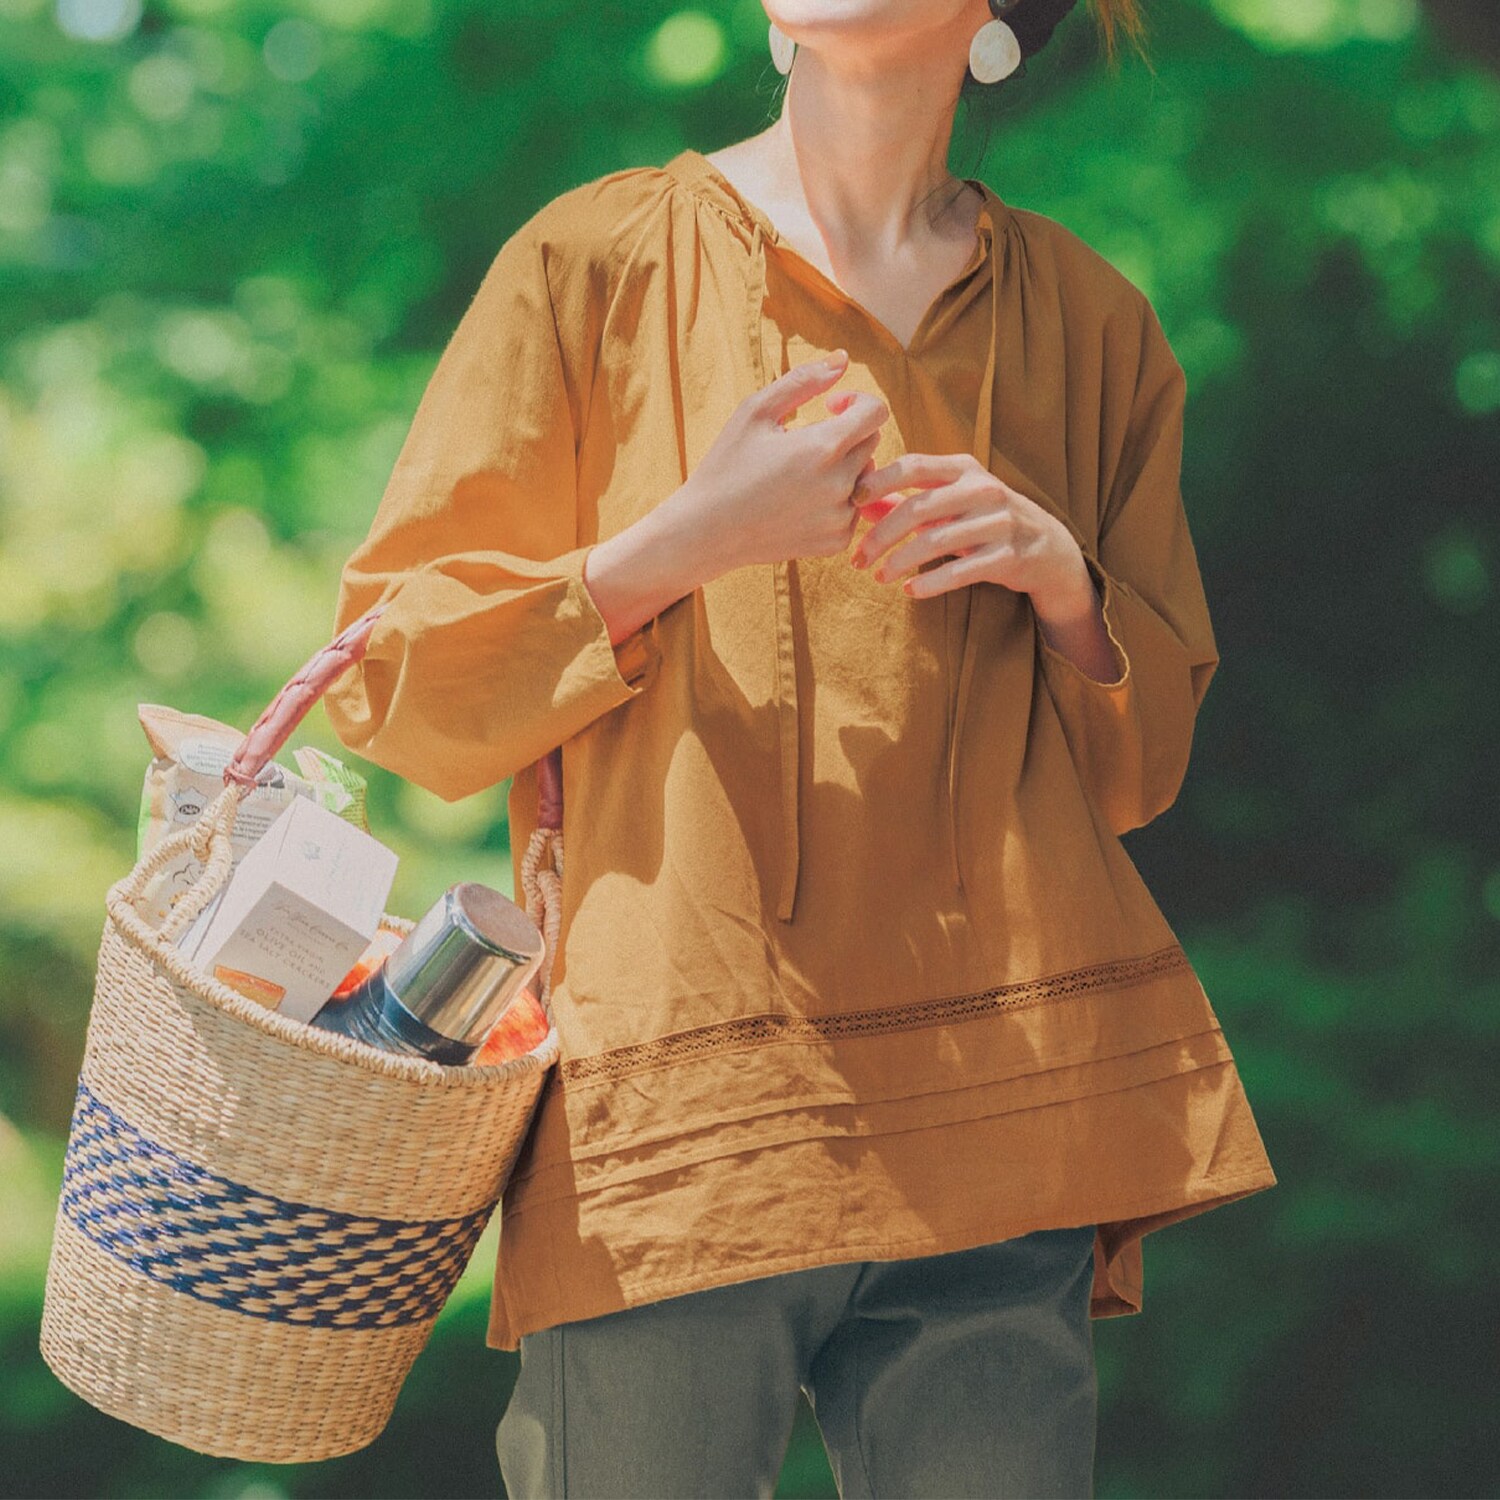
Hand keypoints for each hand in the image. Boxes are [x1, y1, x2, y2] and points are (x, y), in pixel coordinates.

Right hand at [674, 349, 888, 574]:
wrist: (706, 531)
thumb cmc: (727, 464)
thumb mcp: (755, 412)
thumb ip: (803, 381)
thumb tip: (843, 359)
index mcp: (823, 446)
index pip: (875, 412)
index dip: (856, 402)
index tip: (830, 408)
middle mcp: (840, 484)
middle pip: (871, 443)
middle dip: (847, 435)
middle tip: (806, 442)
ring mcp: (839, 517)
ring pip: (865, 478)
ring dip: (843, 469)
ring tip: (801, 474)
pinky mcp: (835, 542)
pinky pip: (854, 510)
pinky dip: (836, 502)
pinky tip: (800, 502)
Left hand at [848, 451, 1091, 615]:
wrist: (1048, 548)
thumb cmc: (985, 520)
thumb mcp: (951, 502)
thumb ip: (907, 501)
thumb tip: (859, 505)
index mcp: (964, 469)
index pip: (914, 466)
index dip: (879, 480)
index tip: (851, 501)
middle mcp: (983, 490)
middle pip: (918, 508)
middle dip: (881, 536)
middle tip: (858, 559)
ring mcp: (999, 522)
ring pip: (936, 541)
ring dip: (900, 563)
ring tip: (879, 577)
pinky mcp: (1008, 557)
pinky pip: (960, 572)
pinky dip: (930, 583)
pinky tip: (910, 592)